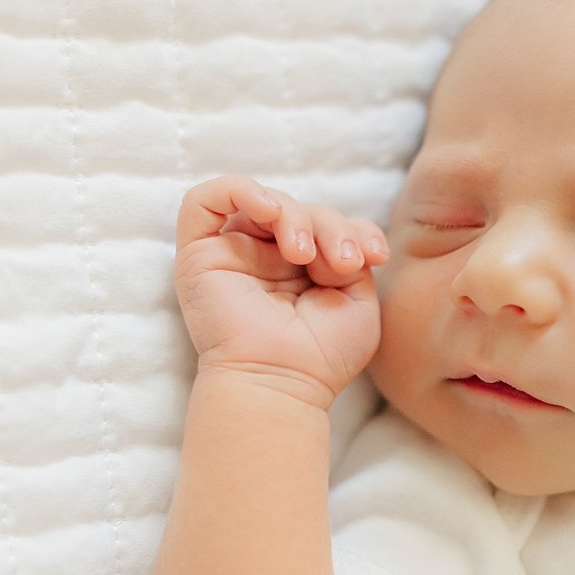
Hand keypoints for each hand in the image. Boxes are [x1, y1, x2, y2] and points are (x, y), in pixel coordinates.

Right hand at [173, 175, 389, 408]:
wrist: (282, 383)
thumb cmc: (322, 356)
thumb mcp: (358, 300)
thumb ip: (352, 254)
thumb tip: (337, 233)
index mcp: (306, 269)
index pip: (330, 225)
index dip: (356, 229)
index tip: (374, 256)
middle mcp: (268, 257)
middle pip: (303, 211)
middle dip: (331, 227)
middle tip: (343, 262)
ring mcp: (235, 253)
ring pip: (265, 201)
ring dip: (296, 217)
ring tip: (306, 254)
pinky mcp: (200, 254)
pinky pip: (206, 199)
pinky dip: (240, 191)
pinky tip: (270, 212)